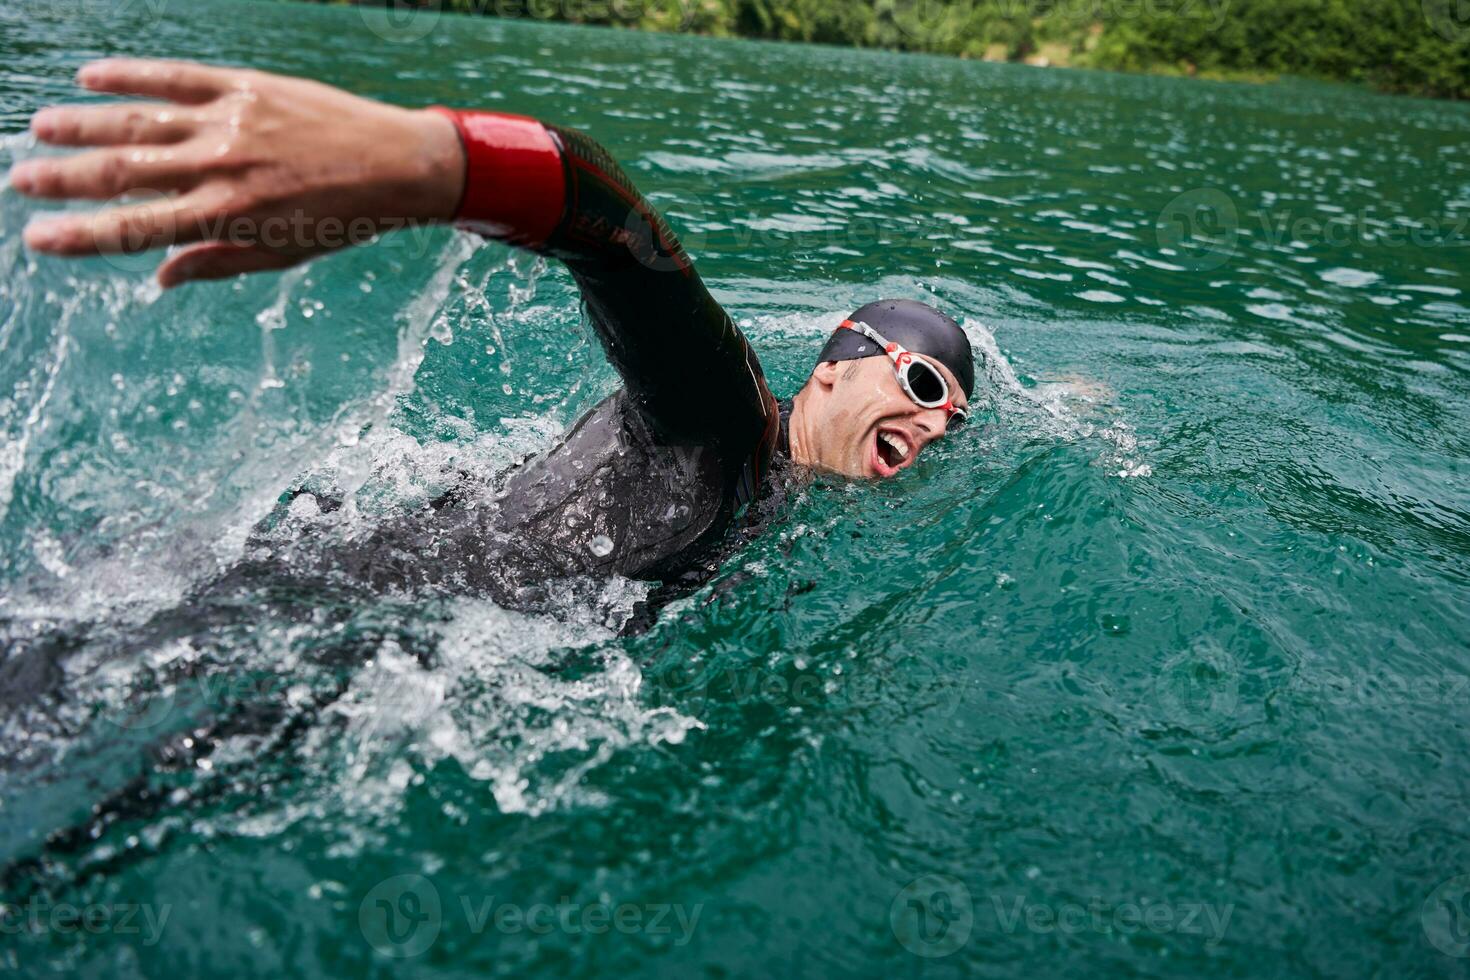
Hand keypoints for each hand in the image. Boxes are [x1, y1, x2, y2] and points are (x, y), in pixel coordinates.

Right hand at [8, 58, 464, 287]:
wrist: (398, 164)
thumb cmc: (342, 218)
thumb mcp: (283, 255)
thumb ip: (217, 262)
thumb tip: (158, 278)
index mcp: (230, 216)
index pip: (139, 230)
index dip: (83, 236)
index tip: (39, 238)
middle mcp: (222, 167)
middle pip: (125, 172)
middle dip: (66, 178)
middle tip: (19, 181)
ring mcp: (231, 122)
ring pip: (140, 120)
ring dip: (84, 123)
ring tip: (41, 129)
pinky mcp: (246, 87)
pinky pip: (177, 76)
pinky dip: (131, 74)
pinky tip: (92, 75)